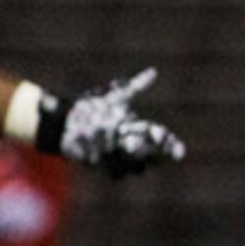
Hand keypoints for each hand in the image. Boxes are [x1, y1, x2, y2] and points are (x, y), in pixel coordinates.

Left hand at [56, 68, 184, 177]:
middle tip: (128, 142)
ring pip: (133, 168)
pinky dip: (106, 163)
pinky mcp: (103, 167)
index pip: (162, 139)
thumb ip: (134, 87)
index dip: (172, 147)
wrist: (65, 122)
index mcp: (137, 129)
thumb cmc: (93, 108)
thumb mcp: (114, 97)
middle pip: (148, 156)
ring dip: (120, 156)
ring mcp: (118, 158)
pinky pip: (113, 173)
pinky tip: (94, 152)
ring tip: (103, 141)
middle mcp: (131, 146)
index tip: (179, 154)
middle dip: (141, 151)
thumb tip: (153, 72)